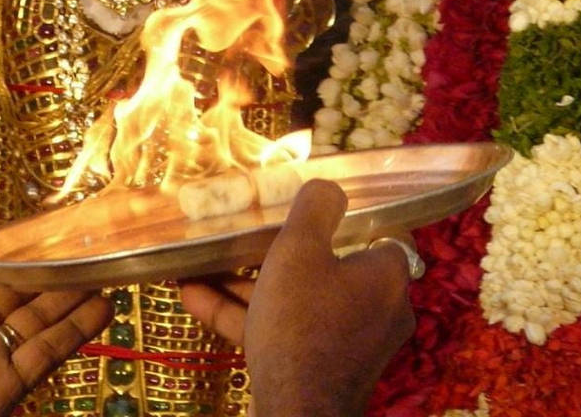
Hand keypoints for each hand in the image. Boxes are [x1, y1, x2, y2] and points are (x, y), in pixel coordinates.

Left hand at [0, 197, 111, 416]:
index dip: (3, 242)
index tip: (36, 216)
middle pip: (11, 287)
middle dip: (45, 264)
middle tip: (86, 235)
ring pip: (34, 318)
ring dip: (68, 293)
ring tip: (105, 264)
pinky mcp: (0, 392)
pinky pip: (42, 356)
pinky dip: (73, 333)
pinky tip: (102, 308)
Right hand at [178, 180, 412, 416]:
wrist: (295, 411)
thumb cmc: (303, 322)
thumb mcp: (300, 249)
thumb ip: (315, 209)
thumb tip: (329, 187)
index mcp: (386, 278)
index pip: (378, 236)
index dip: (346, 219)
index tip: (312, 210)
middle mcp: (378, 312)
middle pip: (330, 269)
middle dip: (280, 252)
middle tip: (247, 237)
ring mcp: (349, 346)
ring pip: (300, 302)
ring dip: (251, 284)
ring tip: (204, 265)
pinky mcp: (319, 370)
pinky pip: (284, 333)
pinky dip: (247, 316)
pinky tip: (193, 297)